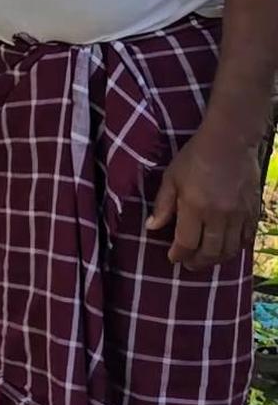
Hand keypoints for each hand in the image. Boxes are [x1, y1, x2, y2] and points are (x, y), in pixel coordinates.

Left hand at [146, 124, 260, 270]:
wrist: (230, 140)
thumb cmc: (196, 156)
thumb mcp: (171, 177)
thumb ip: (163, 205)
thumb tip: (152, 228)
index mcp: (195, 207)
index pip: (186, 243)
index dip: (178, 255)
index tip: (173, 257)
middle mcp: (218, 215)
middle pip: (209, 252)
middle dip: (197, 263)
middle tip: (189, 263)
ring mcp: (238, 215)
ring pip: (229, 250)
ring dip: (216, 259)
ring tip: (207, 258)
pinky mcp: (253, 211)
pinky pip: (247, 239)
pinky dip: (237, 248)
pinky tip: (227, 247)